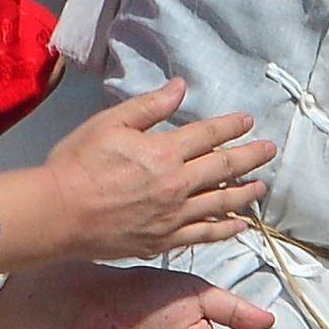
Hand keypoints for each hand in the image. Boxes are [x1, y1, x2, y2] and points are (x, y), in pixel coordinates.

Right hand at [25, 79, 268, 266]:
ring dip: (245, 193)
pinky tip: (239, 226)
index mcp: (164, 152)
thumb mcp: (110, 123)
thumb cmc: (77, 164)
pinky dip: (225, 229)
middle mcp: (177, 185)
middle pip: (223, 169)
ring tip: (262, 187)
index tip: (247, 121)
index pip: (208, 135)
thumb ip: (149, 107)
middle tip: (270, 150)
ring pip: (221, 203)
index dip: (230, 126)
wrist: (59, 214)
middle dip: (250, 157)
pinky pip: (204, 235)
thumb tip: (180, 88)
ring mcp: (173, 217)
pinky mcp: (163, 240)